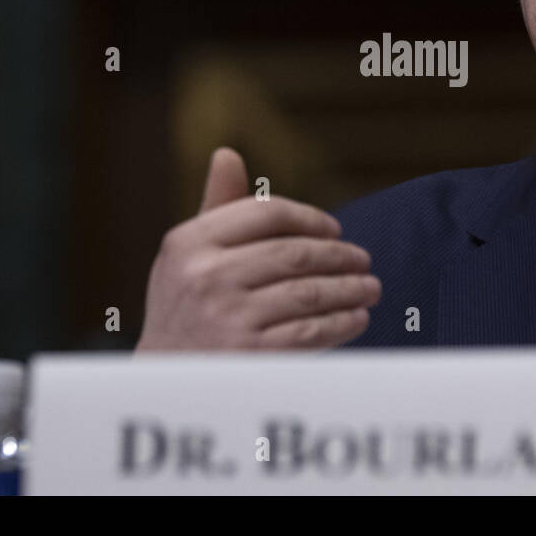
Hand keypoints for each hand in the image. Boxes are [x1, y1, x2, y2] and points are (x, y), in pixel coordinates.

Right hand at [136, 147, 378, 349]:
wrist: (165, 381)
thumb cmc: (183, 307)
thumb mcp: (186, 254)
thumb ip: (216, 208)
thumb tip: (228, 154)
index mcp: (189, 241)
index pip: (267, 212)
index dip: (310, 218)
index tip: (335, 231)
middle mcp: (204, 275)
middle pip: (294, 253)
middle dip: (340, 256)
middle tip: (364, 261)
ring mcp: (226, 316)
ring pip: (309, 292)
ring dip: (350, 289)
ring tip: (370, 288)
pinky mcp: (248, 354)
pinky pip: (310, 332)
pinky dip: (341, 323)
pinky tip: (356, 318)